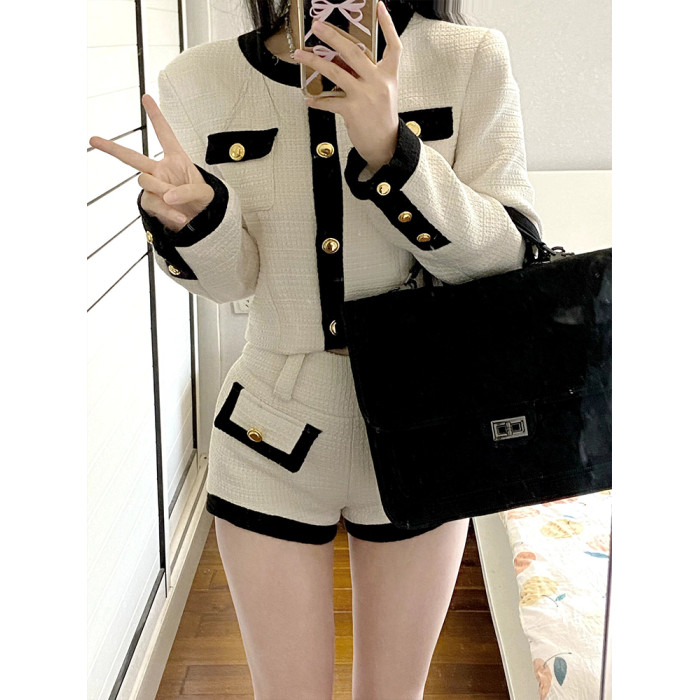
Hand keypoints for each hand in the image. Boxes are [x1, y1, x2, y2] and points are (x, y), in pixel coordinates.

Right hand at [89, 94, 213, 231]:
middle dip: (112, 148)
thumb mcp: (205, 193)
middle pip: (132, 157)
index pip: (165, 134)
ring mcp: (154, 187)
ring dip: (162, 190)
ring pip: (144, 181)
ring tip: (178, 201)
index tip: (146, 98)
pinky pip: (152, 202)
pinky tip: (180, 216)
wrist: (202, 223)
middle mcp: (161, 171)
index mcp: (177, 160)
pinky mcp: (151, 203)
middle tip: (93, 140)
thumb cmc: (205, 202)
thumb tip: (167, 195)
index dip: (155, 116)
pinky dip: (166, 211)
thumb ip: (188, 190)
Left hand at [295, 0, 400, 169]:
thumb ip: (370, 74)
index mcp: (389, 75)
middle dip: (332, 36)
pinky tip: (309, 98)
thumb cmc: (382, 118)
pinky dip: (317, 100)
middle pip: (354, 52)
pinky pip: (330, 101)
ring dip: (315, 61)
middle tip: (318, 26)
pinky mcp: (353, 111)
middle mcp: (379, 82)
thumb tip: (345, 59)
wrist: (385, 144)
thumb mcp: (384, 91)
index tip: (378, 6)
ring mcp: (365, 96)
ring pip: (336, 71)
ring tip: (301, 54)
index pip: (392, 44)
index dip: (387, 24)